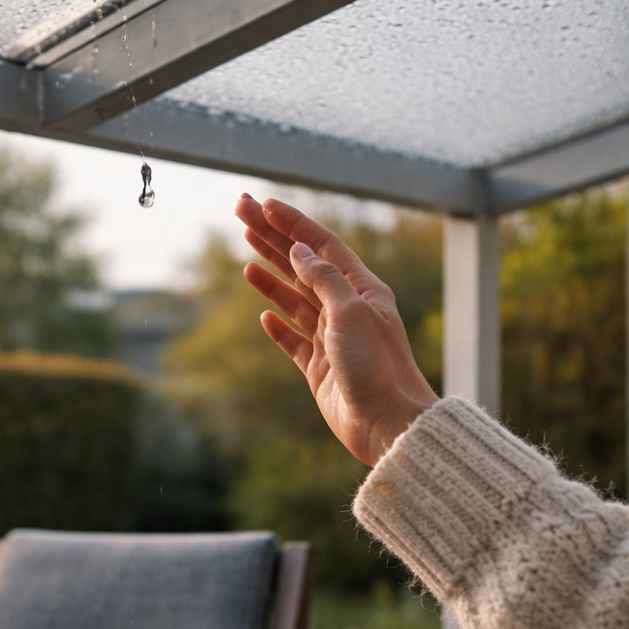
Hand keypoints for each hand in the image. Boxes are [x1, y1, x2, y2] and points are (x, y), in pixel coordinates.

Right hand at [235, 195, 440, 466]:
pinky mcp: (320, 369)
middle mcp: (347, 310)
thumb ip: (323, 279)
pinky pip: (294, 342)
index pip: (321, 245)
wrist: (388, 424)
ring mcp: (332, 340)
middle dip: (271, 239)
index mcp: (362, 290)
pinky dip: (278, 328)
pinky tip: (264, 318)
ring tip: (246, 259)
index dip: (292, 222)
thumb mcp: (350, 312)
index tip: (263, 204)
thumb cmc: (377, 366)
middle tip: (240, 214)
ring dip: (271, 279)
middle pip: (303, 266)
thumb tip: (299, 251)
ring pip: (296, 301)